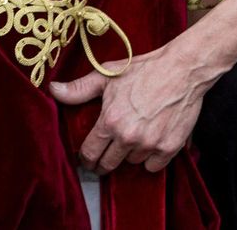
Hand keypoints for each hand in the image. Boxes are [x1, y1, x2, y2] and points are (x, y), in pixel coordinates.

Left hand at [50, 42, 217, 173]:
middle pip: (108, 164)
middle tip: (108, 156)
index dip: (86, 159)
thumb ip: (79, 89)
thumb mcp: (108, 75)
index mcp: (110, 121)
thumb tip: (53, 90)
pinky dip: (151, 159)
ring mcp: (150, 143)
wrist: (184, 69)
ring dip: (131, 155)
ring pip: (132, 163)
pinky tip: (152, 143)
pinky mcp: (169, 147)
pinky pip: (153, 166)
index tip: (89, 159)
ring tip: (135, 139)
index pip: (89, 153)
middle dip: (105, 162)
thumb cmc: (146, 70)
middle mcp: (128, 136)